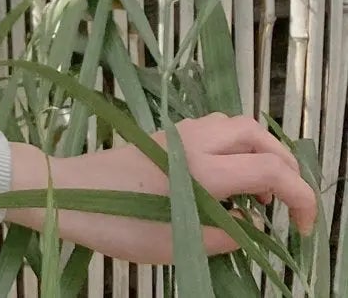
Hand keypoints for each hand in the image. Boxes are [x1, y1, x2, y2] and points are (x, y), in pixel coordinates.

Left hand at [6, 113, 316, 262]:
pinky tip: (226, 181)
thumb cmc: (118, 224)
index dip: (300, 198)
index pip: (271, 170)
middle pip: (257, 133)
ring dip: (257, 152)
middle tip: (286, 204)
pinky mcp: (162, 137)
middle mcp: (193, 143)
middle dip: (284, 165)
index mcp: (203, 170)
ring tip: (257, 194)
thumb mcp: (179, 245)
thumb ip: (224, 237)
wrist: (67, 193)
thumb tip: (248, 228)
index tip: (303, 229)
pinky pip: (211, 129)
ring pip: (233, 125)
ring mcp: (176, 135)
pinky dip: (233, 148)